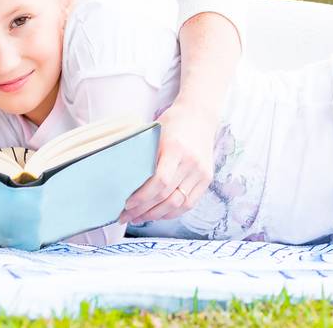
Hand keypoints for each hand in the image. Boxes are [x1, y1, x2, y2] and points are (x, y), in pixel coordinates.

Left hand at [119, 100, 217, 223]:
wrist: (200, 115)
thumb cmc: (173, 123)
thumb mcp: (155, 134)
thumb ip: (145, 158)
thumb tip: (125, 184)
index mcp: (176, 149)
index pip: (159, 182)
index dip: (142, 197)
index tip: (127, 204)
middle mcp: (191, 162)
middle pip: (167, 196)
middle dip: (143, 211)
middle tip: (126, 217)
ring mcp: (201, 172)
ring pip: (178, 204)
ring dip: (156, 215)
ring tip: (139, 218)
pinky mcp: (207, 178)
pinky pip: (189, 203)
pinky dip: (172, 212)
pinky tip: (158, 214)